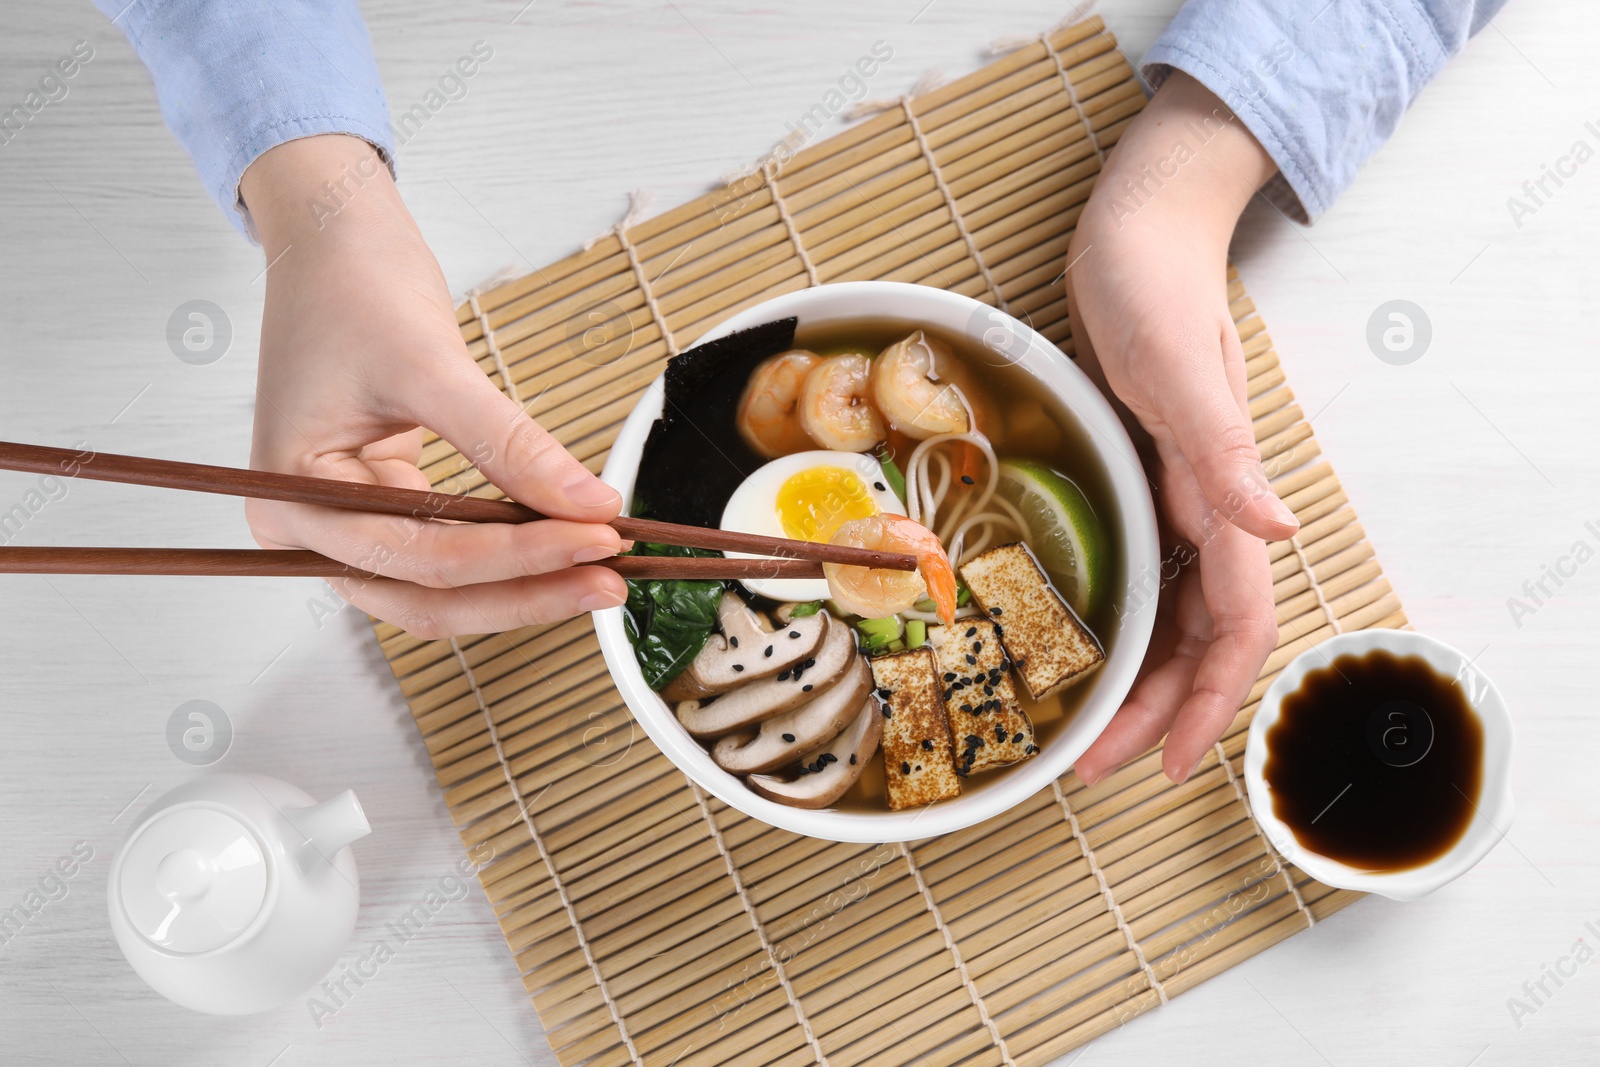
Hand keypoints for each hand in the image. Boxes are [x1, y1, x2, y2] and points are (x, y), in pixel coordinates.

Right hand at [239, 135, 626, 637]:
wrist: (334, 240)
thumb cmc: (352, 287)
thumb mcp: (432, 365)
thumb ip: (510, 444)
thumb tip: (588, 503)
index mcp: (289, 498)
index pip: (419, 556)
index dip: (515, 557)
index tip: (594, 539)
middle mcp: (306, 526)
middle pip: (426, 594)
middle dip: (523, 590)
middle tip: (609, 576)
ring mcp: (343, 523)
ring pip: (440, 588)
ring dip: (520, 585)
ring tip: (598, 571)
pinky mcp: (383, 507)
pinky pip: (449, 550)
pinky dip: (507, 553)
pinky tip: (564, 545)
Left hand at [1064, 73, 1300, 784]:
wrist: (1137, 228)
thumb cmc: (1156, 284)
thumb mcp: (1181, 371)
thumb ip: (1227, 456)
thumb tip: (1279, 535)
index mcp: (1222, 496)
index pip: (1235, 627)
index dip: (1209, 702)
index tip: (1170, 764)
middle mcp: (1206, 508)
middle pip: (1195, 639)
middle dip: (1154, 711)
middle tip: (1091, 766)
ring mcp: (1171, 493)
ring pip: (1166, 614)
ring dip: (1133, 677)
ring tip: (1079, 728)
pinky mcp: (1137, 474)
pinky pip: (1138, 569)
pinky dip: (1117, 618)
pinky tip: (1079, 640)